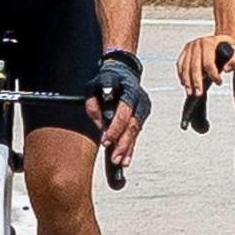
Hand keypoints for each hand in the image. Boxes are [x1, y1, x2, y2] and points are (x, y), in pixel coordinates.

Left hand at [83, 51, 150, 166]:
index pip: (123, 108)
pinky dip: (130, 147)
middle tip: (113, 155)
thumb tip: (101, 124)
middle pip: (132, 123)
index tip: (106, 139)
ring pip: (136, 130)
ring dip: (127, 148)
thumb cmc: (105, 81)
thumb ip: (93, 104)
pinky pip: (136, 133)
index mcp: (126, 87)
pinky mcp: (142, 115)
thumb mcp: (92, 86)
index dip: (115, 126)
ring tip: (119, 161)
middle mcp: (138, 96)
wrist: (122, 72)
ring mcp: (142, 106)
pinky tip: (125, 159)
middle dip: (122, 141)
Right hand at [175, 34, 234, 96]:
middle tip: (199, 93)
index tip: (218, 82)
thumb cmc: (230, 47)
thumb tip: (227, 68)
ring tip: (191, 92)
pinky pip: (180, 65)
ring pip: (185, 67)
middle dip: (196, 82)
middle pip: (195, 66)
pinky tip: (185, 84)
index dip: (213, 75)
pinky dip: (182, 76)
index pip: (208, 62)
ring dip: (188, 81)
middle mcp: (198, 44)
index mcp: (210, 42)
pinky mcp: (185, 52)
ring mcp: (190, 47)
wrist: (221, 41)